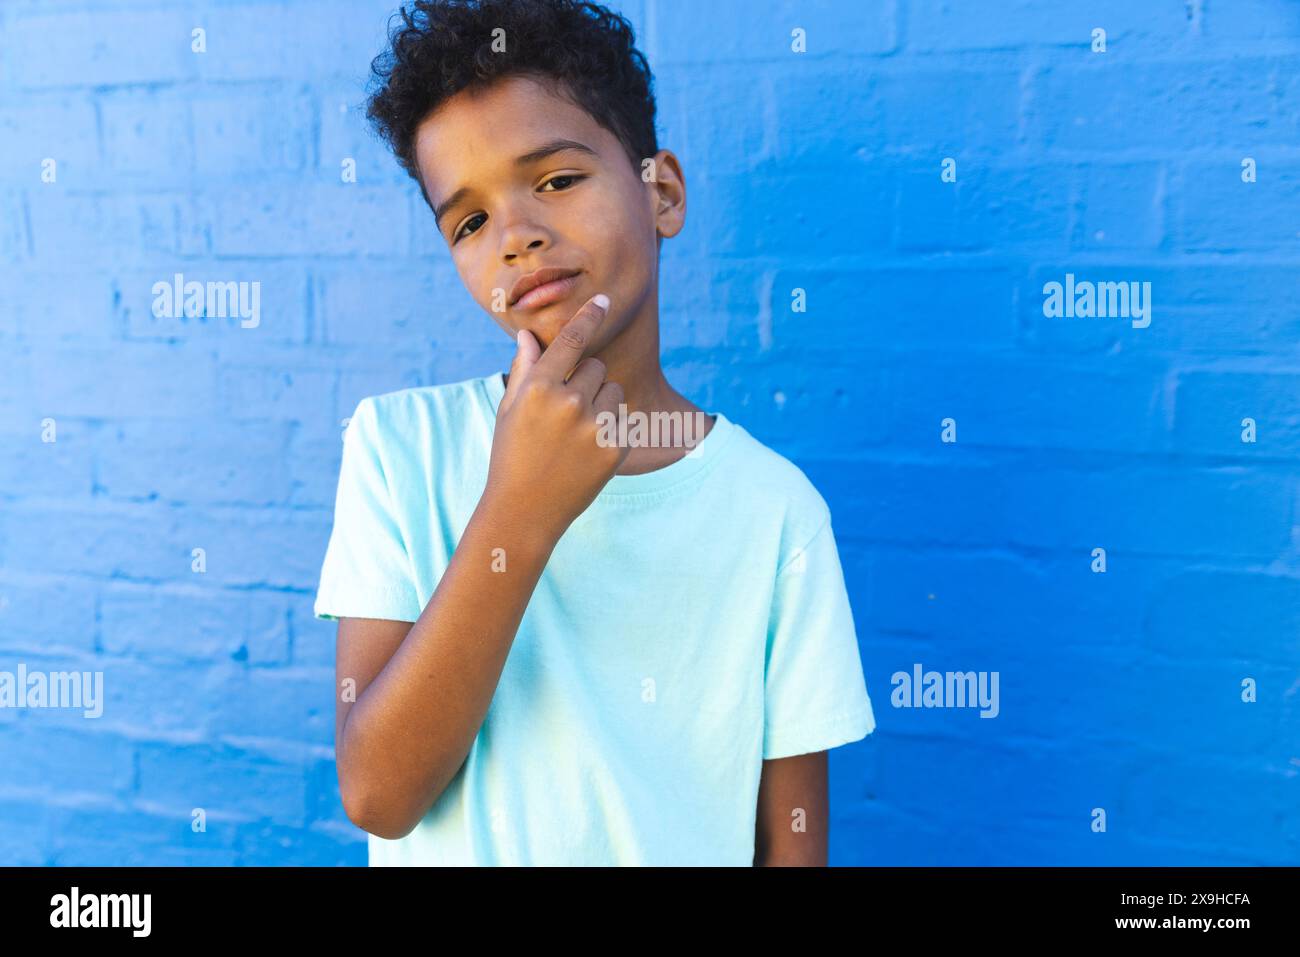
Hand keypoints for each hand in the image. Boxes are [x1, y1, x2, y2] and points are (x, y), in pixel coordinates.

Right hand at [484, 294, 628, 541]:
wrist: (524, 510)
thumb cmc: (511, 455)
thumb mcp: (510, 410)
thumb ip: (525, 370)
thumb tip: (528, 335)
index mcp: (538, 387)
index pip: (572, 340)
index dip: (590, 316)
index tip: (605, 299)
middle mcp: (569, 402)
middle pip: (596, 367)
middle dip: (586, 381)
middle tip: (565, 412)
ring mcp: (594, 426)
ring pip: (614, 391)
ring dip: (602, 403)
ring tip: (576, 433)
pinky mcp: (615, 448)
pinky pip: (623, 419)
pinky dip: (611, 428)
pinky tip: (587, 450)